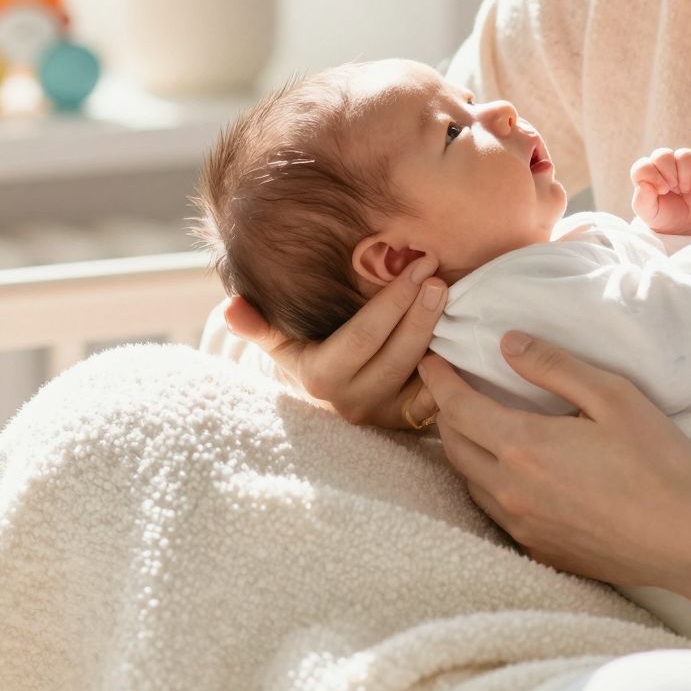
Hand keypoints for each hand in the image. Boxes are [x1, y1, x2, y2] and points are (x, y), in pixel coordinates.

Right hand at [220, 255, 449, 429]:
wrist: (327, 404)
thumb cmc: (306, 358)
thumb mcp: (279, 343)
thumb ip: (258, 324)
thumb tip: (230, 309)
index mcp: (321, 378)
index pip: (364, 336)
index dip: (394, 302)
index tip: (418, 267)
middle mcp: (354, 402)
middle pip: (398, 354)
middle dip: (422, 312)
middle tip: (438, 274)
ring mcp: (385, 415)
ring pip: (422, 375)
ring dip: (441, 334)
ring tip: (450, 294)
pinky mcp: (410, 422)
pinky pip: (439, 395)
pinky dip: (451, 365)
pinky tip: (460, 331)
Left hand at [417, 335, 690, 624]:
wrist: (687, 540)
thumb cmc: (657, 462)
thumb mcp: (613, 396)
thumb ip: (554, 367)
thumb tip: (507, 343)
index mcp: (523, 447)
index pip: (457, 407)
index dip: (438, 380)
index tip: (430, 360)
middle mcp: (511, 490)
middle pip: (453, 445)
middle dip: (444, 412)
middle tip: (450, 387)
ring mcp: (522, 525)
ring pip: (469, 481)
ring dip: (462, 448)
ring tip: (473, 425)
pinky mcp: (539, 549)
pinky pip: (494, 510)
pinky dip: (486, 482)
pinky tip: (508, 472)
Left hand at [630, 147, 690, 236]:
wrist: (688, 223)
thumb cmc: (665, 215)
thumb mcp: (650, 213)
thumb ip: (643, 201)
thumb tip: (643, 185)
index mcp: (646, 174)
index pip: (643, 166)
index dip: (652, 177)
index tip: (662, 191)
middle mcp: (663, 164)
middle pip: (663, 155)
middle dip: (670, 174)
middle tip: (674, 188)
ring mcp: (682, 163)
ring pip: (685, 155)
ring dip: (687, 176)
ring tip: (686, 189)